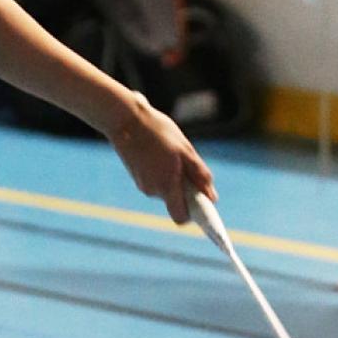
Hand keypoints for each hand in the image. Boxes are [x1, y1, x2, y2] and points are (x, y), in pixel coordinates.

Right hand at [107, 89, 213, 226]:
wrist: (124, 119)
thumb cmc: (158, 131)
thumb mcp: (185, 150)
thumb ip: (200, 175)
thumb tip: (212, 197)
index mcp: (166, 186)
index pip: (182, 218)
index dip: (194, 215)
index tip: (204, 206)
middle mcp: (153, 190)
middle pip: (176, 201)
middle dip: (186, 189)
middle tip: (189, 166)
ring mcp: (143, 184)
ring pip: (167, 189)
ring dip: (175, 177)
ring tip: (172, 152)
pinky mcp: (137, 176)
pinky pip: (157, 181)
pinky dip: (163, 172)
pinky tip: (160, 151)